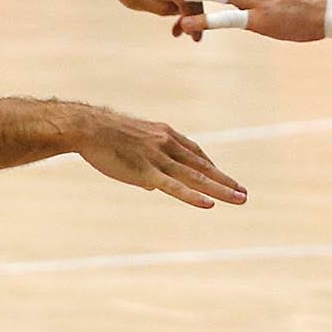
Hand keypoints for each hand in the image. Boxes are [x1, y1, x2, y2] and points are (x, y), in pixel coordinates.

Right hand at [74, 107, 246, 208]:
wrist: (88, 127)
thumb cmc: (104, 136)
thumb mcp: (132, 143)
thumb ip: (147, 161)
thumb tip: (151, 186)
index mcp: (165, 135)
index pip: (195, 153)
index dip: (211, 166)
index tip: (222, 178)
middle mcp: (168, 145)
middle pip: (203, 165)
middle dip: (224, 180)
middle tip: (243, 192)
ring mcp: (159, 158)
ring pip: (196, 177)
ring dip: (220, 189)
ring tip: (239, 198)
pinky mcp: (147, 172)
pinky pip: (175, 187)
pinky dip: (193, 196)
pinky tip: (209, 204)